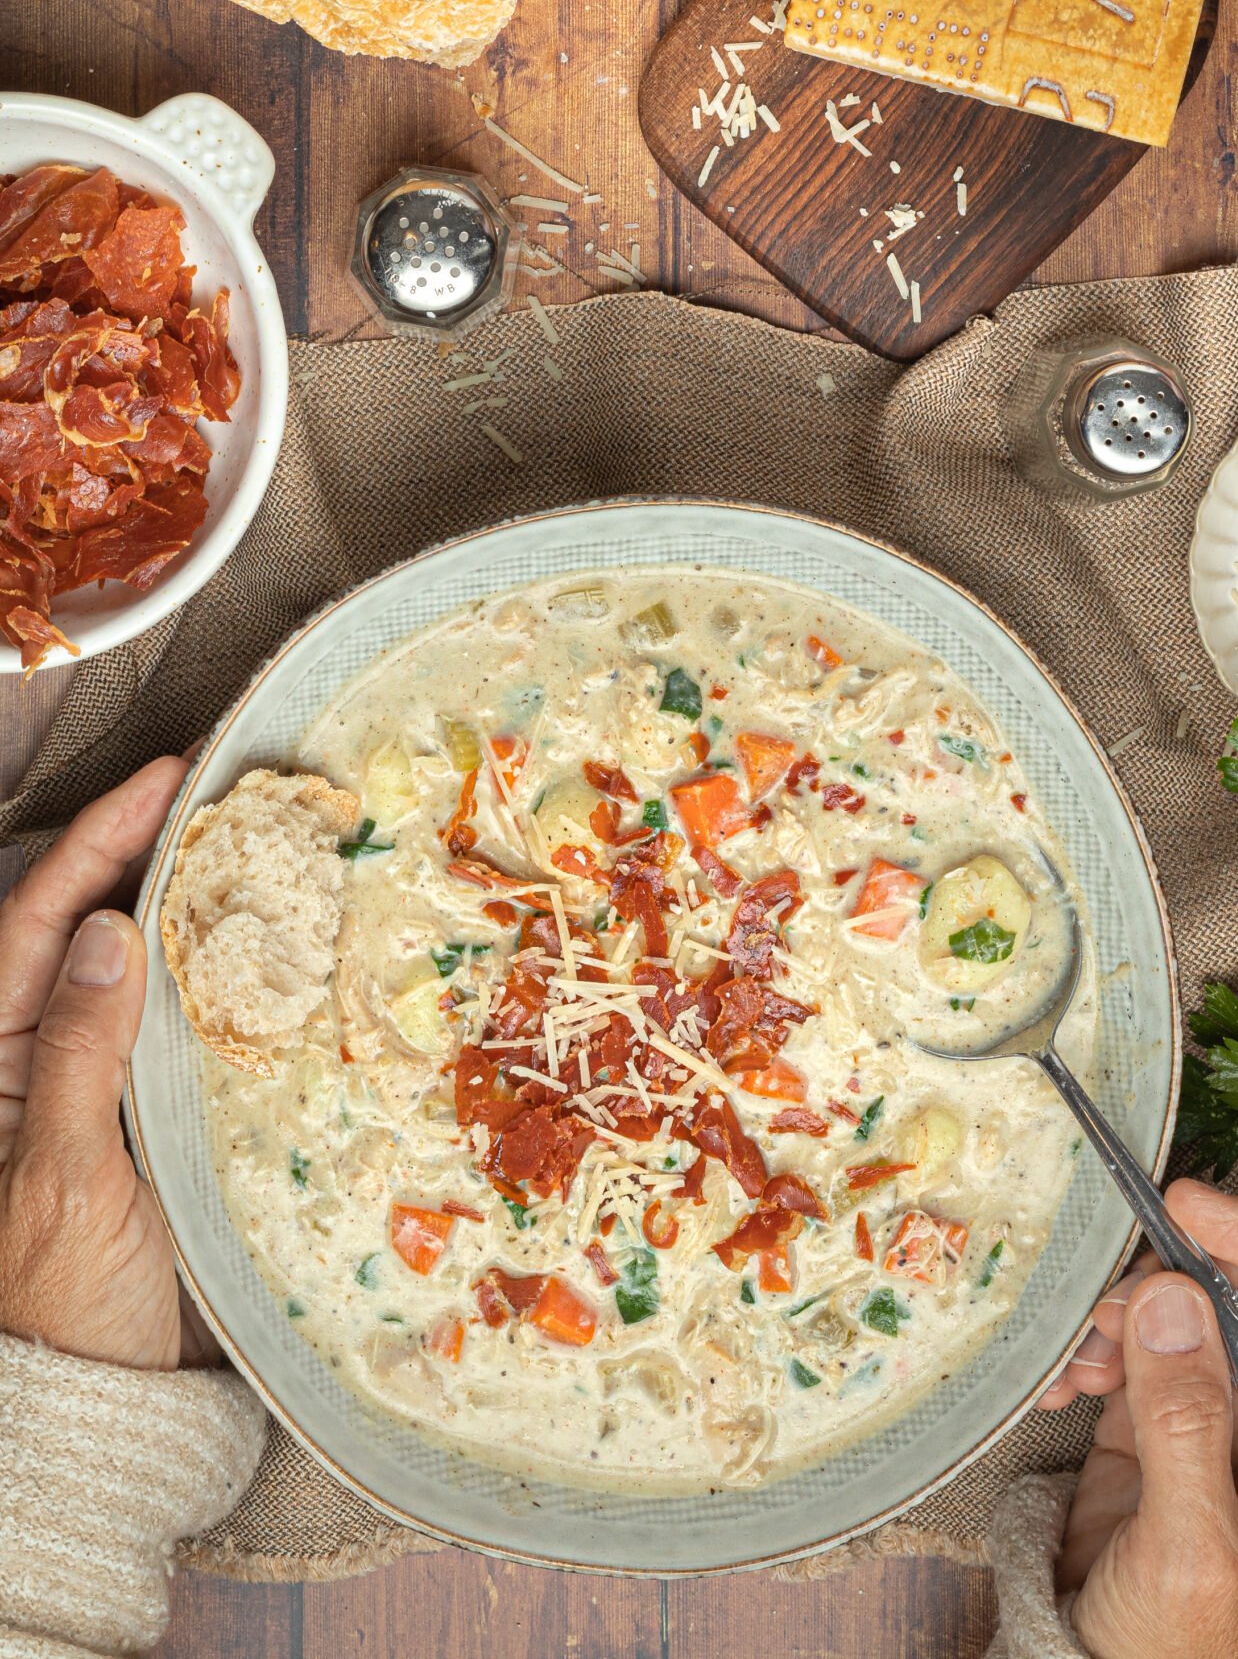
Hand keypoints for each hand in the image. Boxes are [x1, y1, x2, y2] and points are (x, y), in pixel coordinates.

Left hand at [0, 757, 206, 1371]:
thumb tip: (108, 930)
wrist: (107, 1405)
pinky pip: (176, 1018)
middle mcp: (33, 1055)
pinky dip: (213, 970)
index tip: (163, 777)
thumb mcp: (65, 1178)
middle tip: (212, 785)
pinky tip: (257, 938)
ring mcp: (92, 1079)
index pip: (36, 922)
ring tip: (240, 838)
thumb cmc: (63, 1305)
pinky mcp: (145, 1109)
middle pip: (81, 923)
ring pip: (133, 963)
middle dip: (137, 848)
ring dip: (181, 898)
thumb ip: (76, 1054)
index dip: (98, 842)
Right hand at [1040, 1179, 1237, 1658]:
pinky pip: (1143, 1342)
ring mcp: (1237, 1421)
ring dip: (1131, 1314)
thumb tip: (1173, 1304)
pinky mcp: (1172, 1417)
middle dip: (1191, 1277)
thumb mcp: (1192, 1555)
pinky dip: (1099, 1346)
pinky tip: (1070, 1379)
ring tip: (1086, 1352)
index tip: (1197, 1208)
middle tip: (1126, 1267)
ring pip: (1200, 1310)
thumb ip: (1187, 1426)